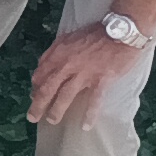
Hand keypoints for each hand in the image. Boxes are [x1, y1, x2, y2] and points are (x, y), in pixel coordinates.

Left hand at [28, 26, 144, 124]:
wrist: (122, 30)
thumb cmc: (96, 33)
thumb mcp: (68, 37)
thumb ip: (55, 51)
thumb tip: (44, 65)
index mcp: (58, 54)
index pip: (40, 75)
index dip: (35, 88)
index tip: (34, 96)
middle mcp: (67, 65)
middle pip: (47, 89)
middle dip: (38, 105)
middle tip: (33, 117)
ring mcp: (84, 74)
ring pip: (65, 96)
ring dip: (56, 111)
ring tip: (52, 121)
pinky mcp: (102, 80)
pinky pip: (94, 100)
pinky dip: (89, 114)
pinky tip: (85, 126)